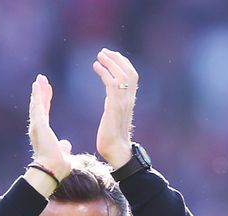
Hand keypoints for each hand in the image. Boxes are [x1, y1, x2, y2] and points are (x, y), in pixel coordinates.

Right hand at [26, 74, 72, 195]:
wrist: (52, 170)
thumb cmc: (57, 166)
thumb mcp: (63, 154)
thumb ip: (64, 147)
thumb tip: (66, 144)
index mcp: (43, 134)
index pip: (44, 113)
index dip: (45, 101)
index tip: (47, 91)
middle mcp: (38, 129)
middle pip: (39, 106)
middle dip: (40, 92)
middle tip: (41, 80)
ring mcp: (37, 126)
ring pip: (36, 104)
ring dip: (38, 91)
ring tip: (40, 78)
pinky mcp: (39, 124)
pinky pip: (37, 106)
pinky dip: (37, 95)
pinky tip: (38, 84)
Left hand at [93, 48, 138, 168]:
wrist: (115, 151)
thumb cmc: (112, 138)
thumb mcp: (114, 115)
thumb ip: (114, 103)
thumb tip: (110, 96)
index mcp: (129, 101)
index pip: (132, 76)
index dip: (123, 63)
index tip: (112, 55)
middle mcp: (129, 99)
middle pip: (129, 71)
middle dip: (116, 59)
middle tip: (103, 52)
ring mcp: (123, 102)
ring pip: (121, 75)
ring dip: (110, 62)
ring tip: (99, 56)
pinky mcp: (115, 106)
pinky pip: (112, 83)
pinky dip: (104, 72)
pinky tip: (95, 67)